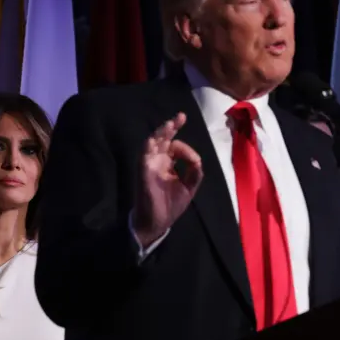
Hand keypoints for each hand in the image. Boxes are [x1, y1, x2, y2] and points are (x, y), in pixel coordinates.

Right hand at [132, 113, 203, 246]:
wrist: (156, 223)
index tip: (194, 160)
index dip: (186, 149)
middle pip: (163, 139)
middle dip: (172, 127)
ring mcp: (149, 165)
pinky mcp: (143, 171)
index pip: (175, 146)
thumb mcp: (188, 187)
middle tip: (181, 116)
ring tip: (170, 124)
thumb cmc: (170, 206)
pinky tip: (155, 139)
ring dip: (160, 133)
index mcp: (168, 164)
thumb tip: (196, 159)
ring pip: (153, 143)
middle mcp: (158, 161)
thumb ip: (194, 172)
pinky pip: (144, 155)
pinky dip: (149, 146)